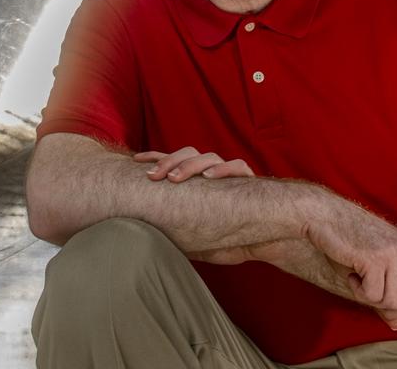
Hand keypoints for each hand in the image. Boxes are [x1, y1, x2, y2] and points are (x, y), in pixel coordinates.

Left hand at [133, 146, 256, 264]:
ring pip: (209, 157)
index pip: (173, 161)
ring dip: (191, 165)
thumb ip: (174, 228)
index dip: (155, 157)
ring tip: (176, 178)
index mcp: (196, 180)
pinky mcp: (247, 181)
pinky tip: (210, 177)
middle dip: (169, 161)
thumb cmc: (223, 238)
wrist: (261, 242)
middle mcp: (211, 172)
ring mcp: (229, 174)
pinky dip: (224, 169)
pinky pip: (238, 167)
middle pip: (188, 154)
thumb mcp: (192, 233)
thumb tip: (145, 235)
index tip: (136, 160)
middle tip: (154, 176)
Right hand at [305, 205, 396, 337]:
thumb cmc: (346, 242)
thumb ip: (387, 297)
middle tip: (371, 297)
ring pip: (394, 302)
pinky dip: (358, 291)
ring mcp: (394, 253)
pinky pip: (373, 295)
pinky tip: (351, 273)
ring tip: (358, 279)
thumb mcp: (372, 271)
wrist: (324, 215)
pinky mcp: (376, 258)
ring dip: (372, 299)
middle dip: (394, 311)